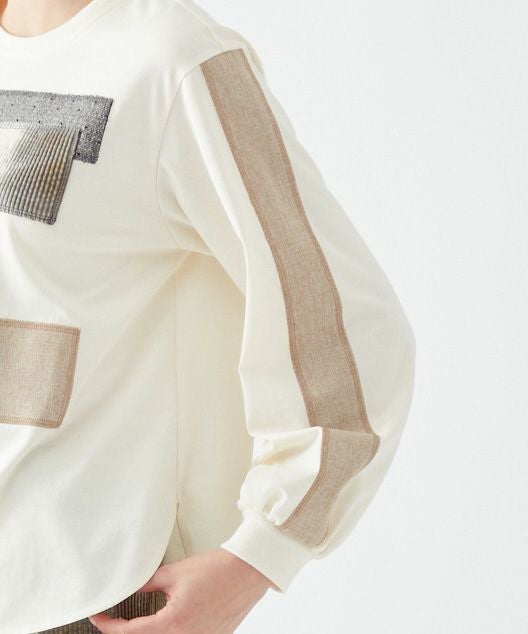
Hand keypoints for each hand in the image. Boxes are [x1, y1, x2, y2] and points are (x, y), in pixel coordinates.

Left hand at [87, 548, 276, 632]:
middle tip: (114, 619)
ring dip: (149, 631)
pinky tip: (166, 621)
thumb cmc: (215, 569)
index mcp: (172, 623)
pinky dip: (170, 631)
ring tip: (138, 620)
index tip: (98, 616)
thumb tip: (129, 586)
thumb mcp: (175, 573)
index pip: (130, 633)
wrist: (247, 571)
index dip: (108, 626)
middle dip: (127, 631)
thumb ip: (148, 582)